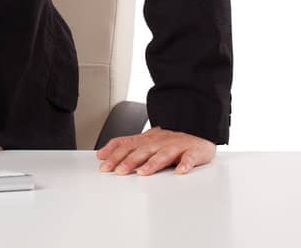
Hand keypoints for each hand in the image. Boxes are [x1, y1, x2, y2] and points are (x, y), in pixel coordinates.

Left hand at [95, 127, 215, 175]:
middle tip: (119, 171)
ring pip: (164, 154)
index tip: (104, 165)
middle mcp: (160, 141)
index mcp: (148, 139)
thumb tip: (102, 154)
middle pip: (143, 150)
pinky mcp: (194, 151)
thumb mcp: (145, 140)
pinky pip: (190, 158)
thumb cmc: (170, 140)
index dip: (115, 154)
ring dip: (153, 163)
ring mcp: (177, 145)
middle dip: (130, 160)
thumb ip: (125, 146)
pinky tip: (181, 171)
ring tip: (144, 172)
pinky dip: (186, 164)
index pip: (128, 144)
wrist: (199, 129)